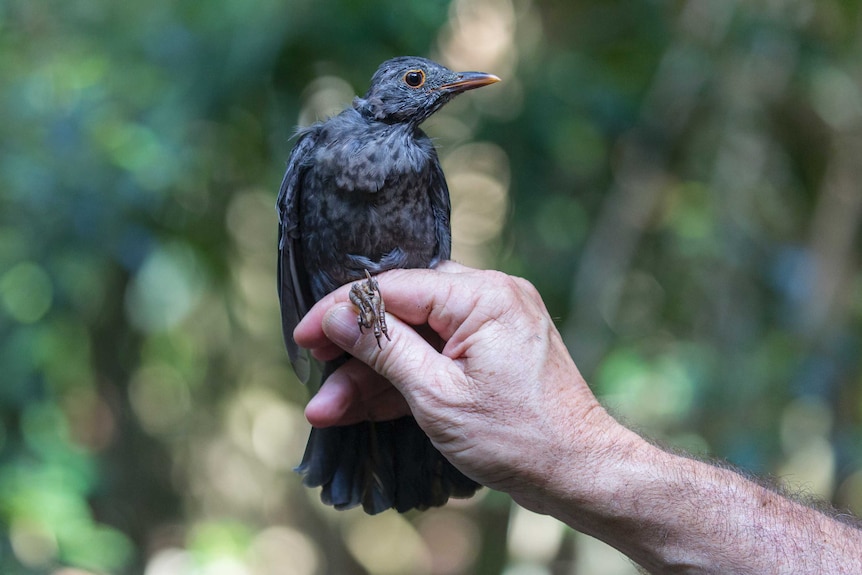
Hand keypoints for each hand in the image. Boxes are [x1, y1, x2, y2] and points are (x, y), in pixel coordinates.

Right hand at [293, 261, 625, 507]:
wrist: (580, 473)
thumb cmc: (518, 439)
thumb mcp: (437, 396)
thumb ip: (384, 349)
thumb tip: (337, 316)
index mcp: (482, 296)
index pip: (393, 287)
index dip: (341, 311)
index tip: (304, 337)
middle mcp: (489, 298)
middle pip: (402, 312)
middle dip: (356, 351)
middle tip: (316, 376)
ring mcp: (492, 326)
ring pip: (415, 340)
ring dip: (374, 375)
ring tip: (328, 410)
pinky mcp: (491, 353)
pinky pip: (437, 357)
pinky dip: (404, 382)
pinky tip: (361, 408)